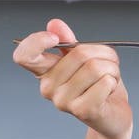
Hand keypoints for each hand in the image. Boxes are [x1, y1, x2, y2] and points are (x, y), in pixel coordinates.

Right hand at [13, 17, 131, 138]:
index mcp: (44, 72)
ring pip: (95, 67)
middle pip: (78, 54)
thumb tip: (54, 24)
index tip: (54, 38)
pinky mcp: (82, 111)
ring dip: (111, 68)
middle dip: (103, 54)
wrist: (112, 114)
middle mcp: (48, 87)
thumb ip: (69, 41)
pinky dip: (114, 81)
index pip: (24, 55)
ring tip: (109, 78)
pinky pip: (104, 82)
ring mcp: (62, 101)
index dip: (36, 41)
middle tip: (106, 64)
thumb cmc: (98, 85)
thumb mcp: (85, 58)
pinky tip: (109, 90)